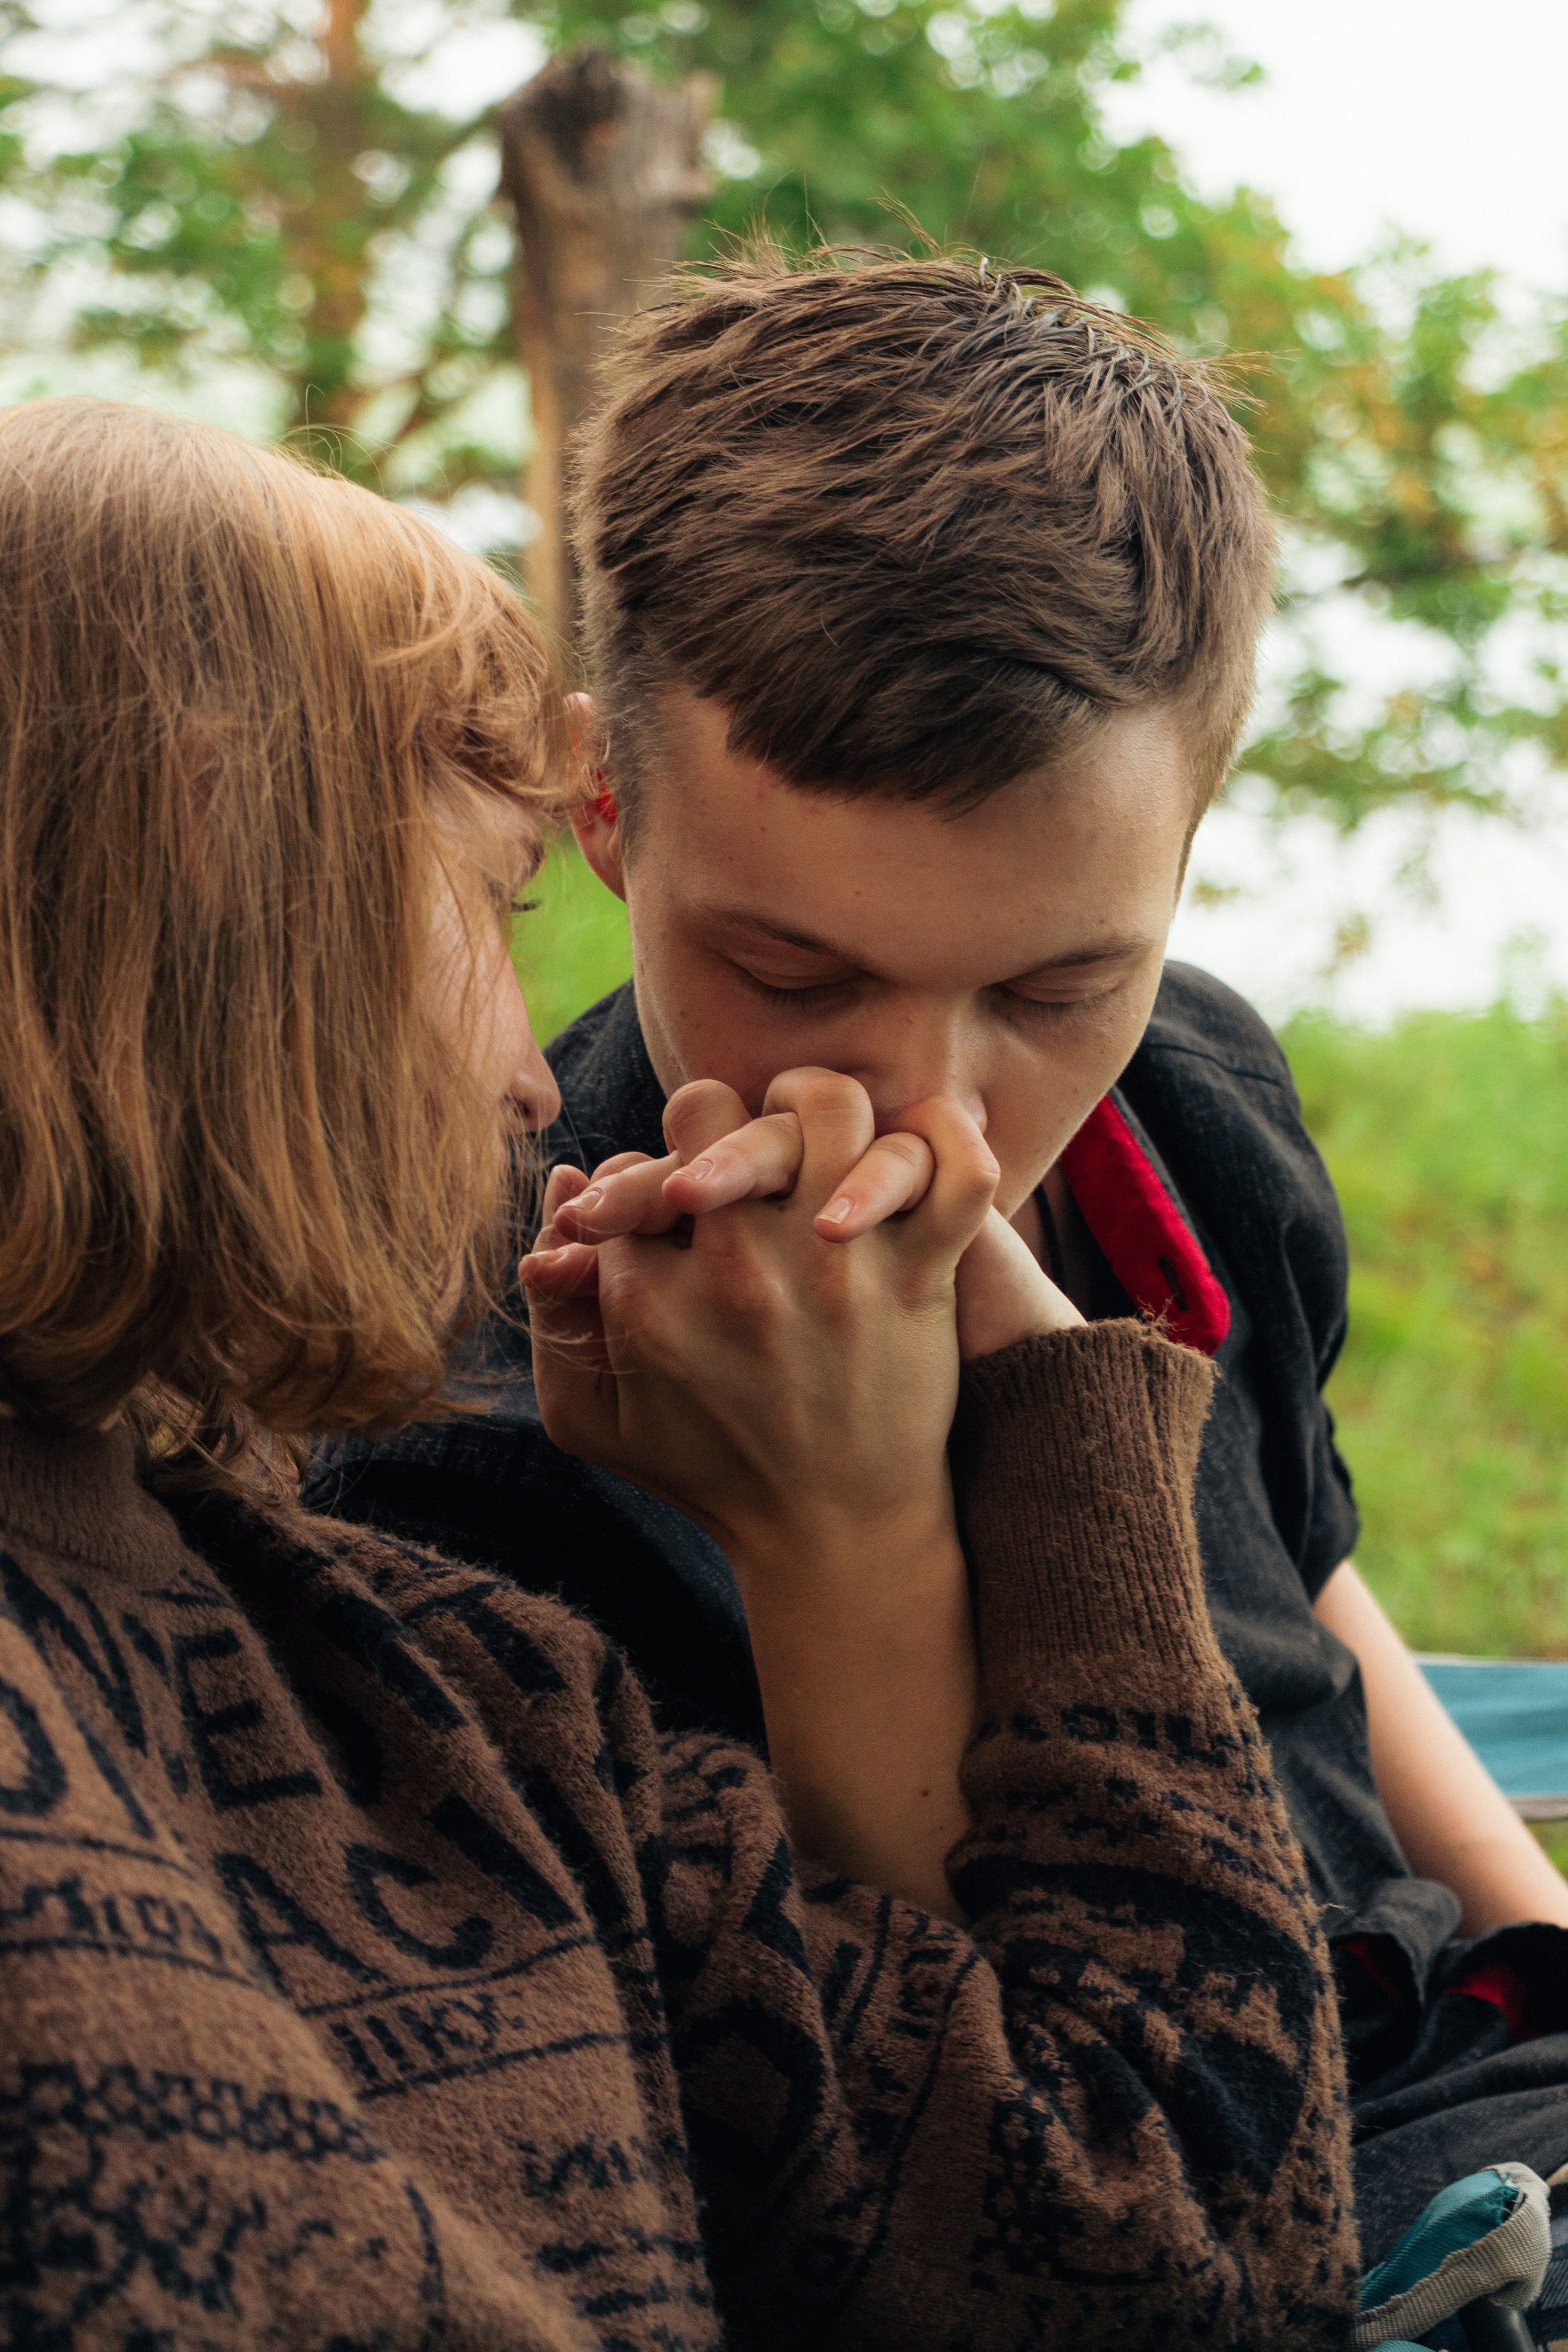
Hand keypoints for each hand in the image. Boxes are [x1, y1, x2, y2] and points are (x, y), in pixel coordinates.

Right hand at [522, 1070, 996, 1555]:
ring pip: (829, 1106)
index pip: (631, 1170)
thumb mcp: (591, 1417)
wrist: (832, 1536)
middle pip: (709, 1109)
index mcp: (649, 1300)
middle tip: (739, 1164)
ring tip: (814, 1145)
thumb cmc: (709, 1472)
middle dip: (714, 1122)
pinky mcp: (918, 1278)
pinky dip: (952, 1138)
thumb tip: (569, 1184)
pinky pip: (957, 1170)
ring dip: (816, 1111)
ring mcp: (834, 1269)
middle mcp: (737, 1271)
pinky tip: (924, 1147)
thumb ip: (551, 1312)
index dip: (648, 1176)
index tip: (676, 1212)